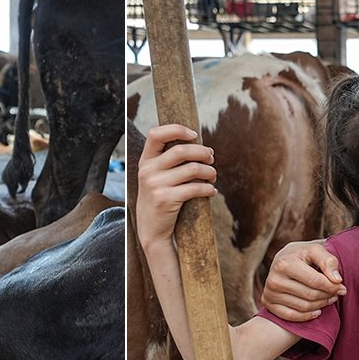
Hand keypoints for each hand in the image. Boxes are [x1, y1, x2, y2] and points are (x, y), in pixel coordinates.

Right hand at [135, 124, 216, 248]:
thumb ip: (167, 161)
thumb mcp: (155, 177)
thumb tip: (198, 145)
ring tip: (213, 176)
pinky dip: (208, 189)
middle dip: (202, 152)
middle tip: (211, 157)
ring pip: (192, 169)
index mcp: (145, 161)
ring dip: (209, 171)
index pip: (156, 134)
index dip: (176, 129)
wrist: (151, 230)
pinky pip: (195, 188)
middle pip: (181, 150)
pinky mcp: (166, 199)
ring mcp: (155, 185)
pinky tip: (212, 191)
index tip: (194, 134)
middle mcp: (148, 171)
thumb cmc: (159, 199)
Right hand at [261, 240, 344, 321]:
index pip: (315, 281)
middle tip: (337, 293)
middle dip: (327, 295)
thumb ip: (329, 261)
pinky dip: (307, 316)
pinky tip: (317, 311)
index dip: (332, 286)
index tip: (342, 287)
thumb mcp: (316, 250)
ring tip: (329, 299)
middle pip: (310, 295)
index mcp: (285, 263)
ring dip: (321, 305)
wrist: (284, 259)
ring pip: (303, 307)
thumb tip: (337, 280)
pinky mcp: (268, 303)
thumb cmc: (303, 255)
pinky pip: (291, 316)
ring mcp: (269, 292)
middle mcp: (274, 279)